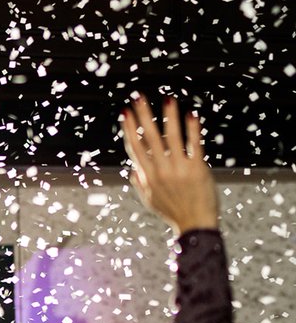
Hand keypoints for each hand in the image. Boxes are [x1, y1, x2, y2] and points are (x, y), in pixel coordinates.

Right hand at [121, 95, 217, 234]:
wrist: (195, 224)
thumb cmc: (172, 212)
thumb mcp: (150, 200)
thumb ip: (140, 183)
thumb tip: (132, 169)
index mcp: (147, 176)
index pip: (135, 147)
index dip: (129, 129)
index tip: (125, 113)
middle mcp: (161, 170)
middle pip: (150, 137)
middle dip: (144, 116)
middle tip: (139, 98)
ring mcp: (179, 169)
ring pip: (172, 137)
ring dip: (169, 117)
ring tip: (168, 100)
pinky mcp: (197, 169)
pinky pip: (195, 145)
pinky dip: (192, 129)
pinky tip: (191, 115)